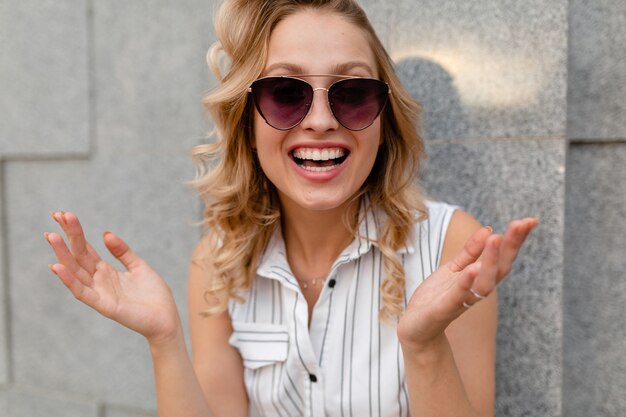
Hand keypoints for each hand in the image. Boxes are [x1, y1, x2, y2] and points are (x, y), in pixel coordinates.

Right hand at [45, 212, 180, 346]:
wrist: (166, 319)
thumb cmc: (154, 295)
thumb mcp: (138, 266)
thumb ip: (122, 251)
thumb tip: (105, 233)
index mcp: (106, 271)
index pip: (85, 249)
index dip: (75, 232)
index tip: (63, 214)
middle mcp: (98, 281)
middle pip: (78, 256)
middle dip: (66, 237)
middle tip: (56, 216)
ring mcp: (99, 293)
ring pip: (75, 271)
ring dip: (62, 255)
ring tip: (52, 237)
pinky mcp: (104, 305)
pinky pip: (82, 292)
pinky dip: (69, 280)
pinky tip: (57, 267)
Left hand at [397, 217, 537, 350]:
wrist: (416, 328)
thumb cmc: (436, 297)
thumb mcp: (453, 268)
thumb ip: (470, 252)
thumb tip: (489, 229)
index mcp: (479, 279)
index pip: (503, 258)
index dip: (516, 240)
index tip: (530, 221)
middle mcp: (476, 291)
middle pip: (501, 269)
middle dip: (511, 246)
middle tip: (521, 224)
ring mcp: (461, 301)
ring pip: (483, 283)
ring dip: (491, 262)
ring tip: (497, 239)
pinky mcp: (443, 309)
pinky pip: (457, 296)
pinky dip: (466, 284)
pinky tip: (472, 269)